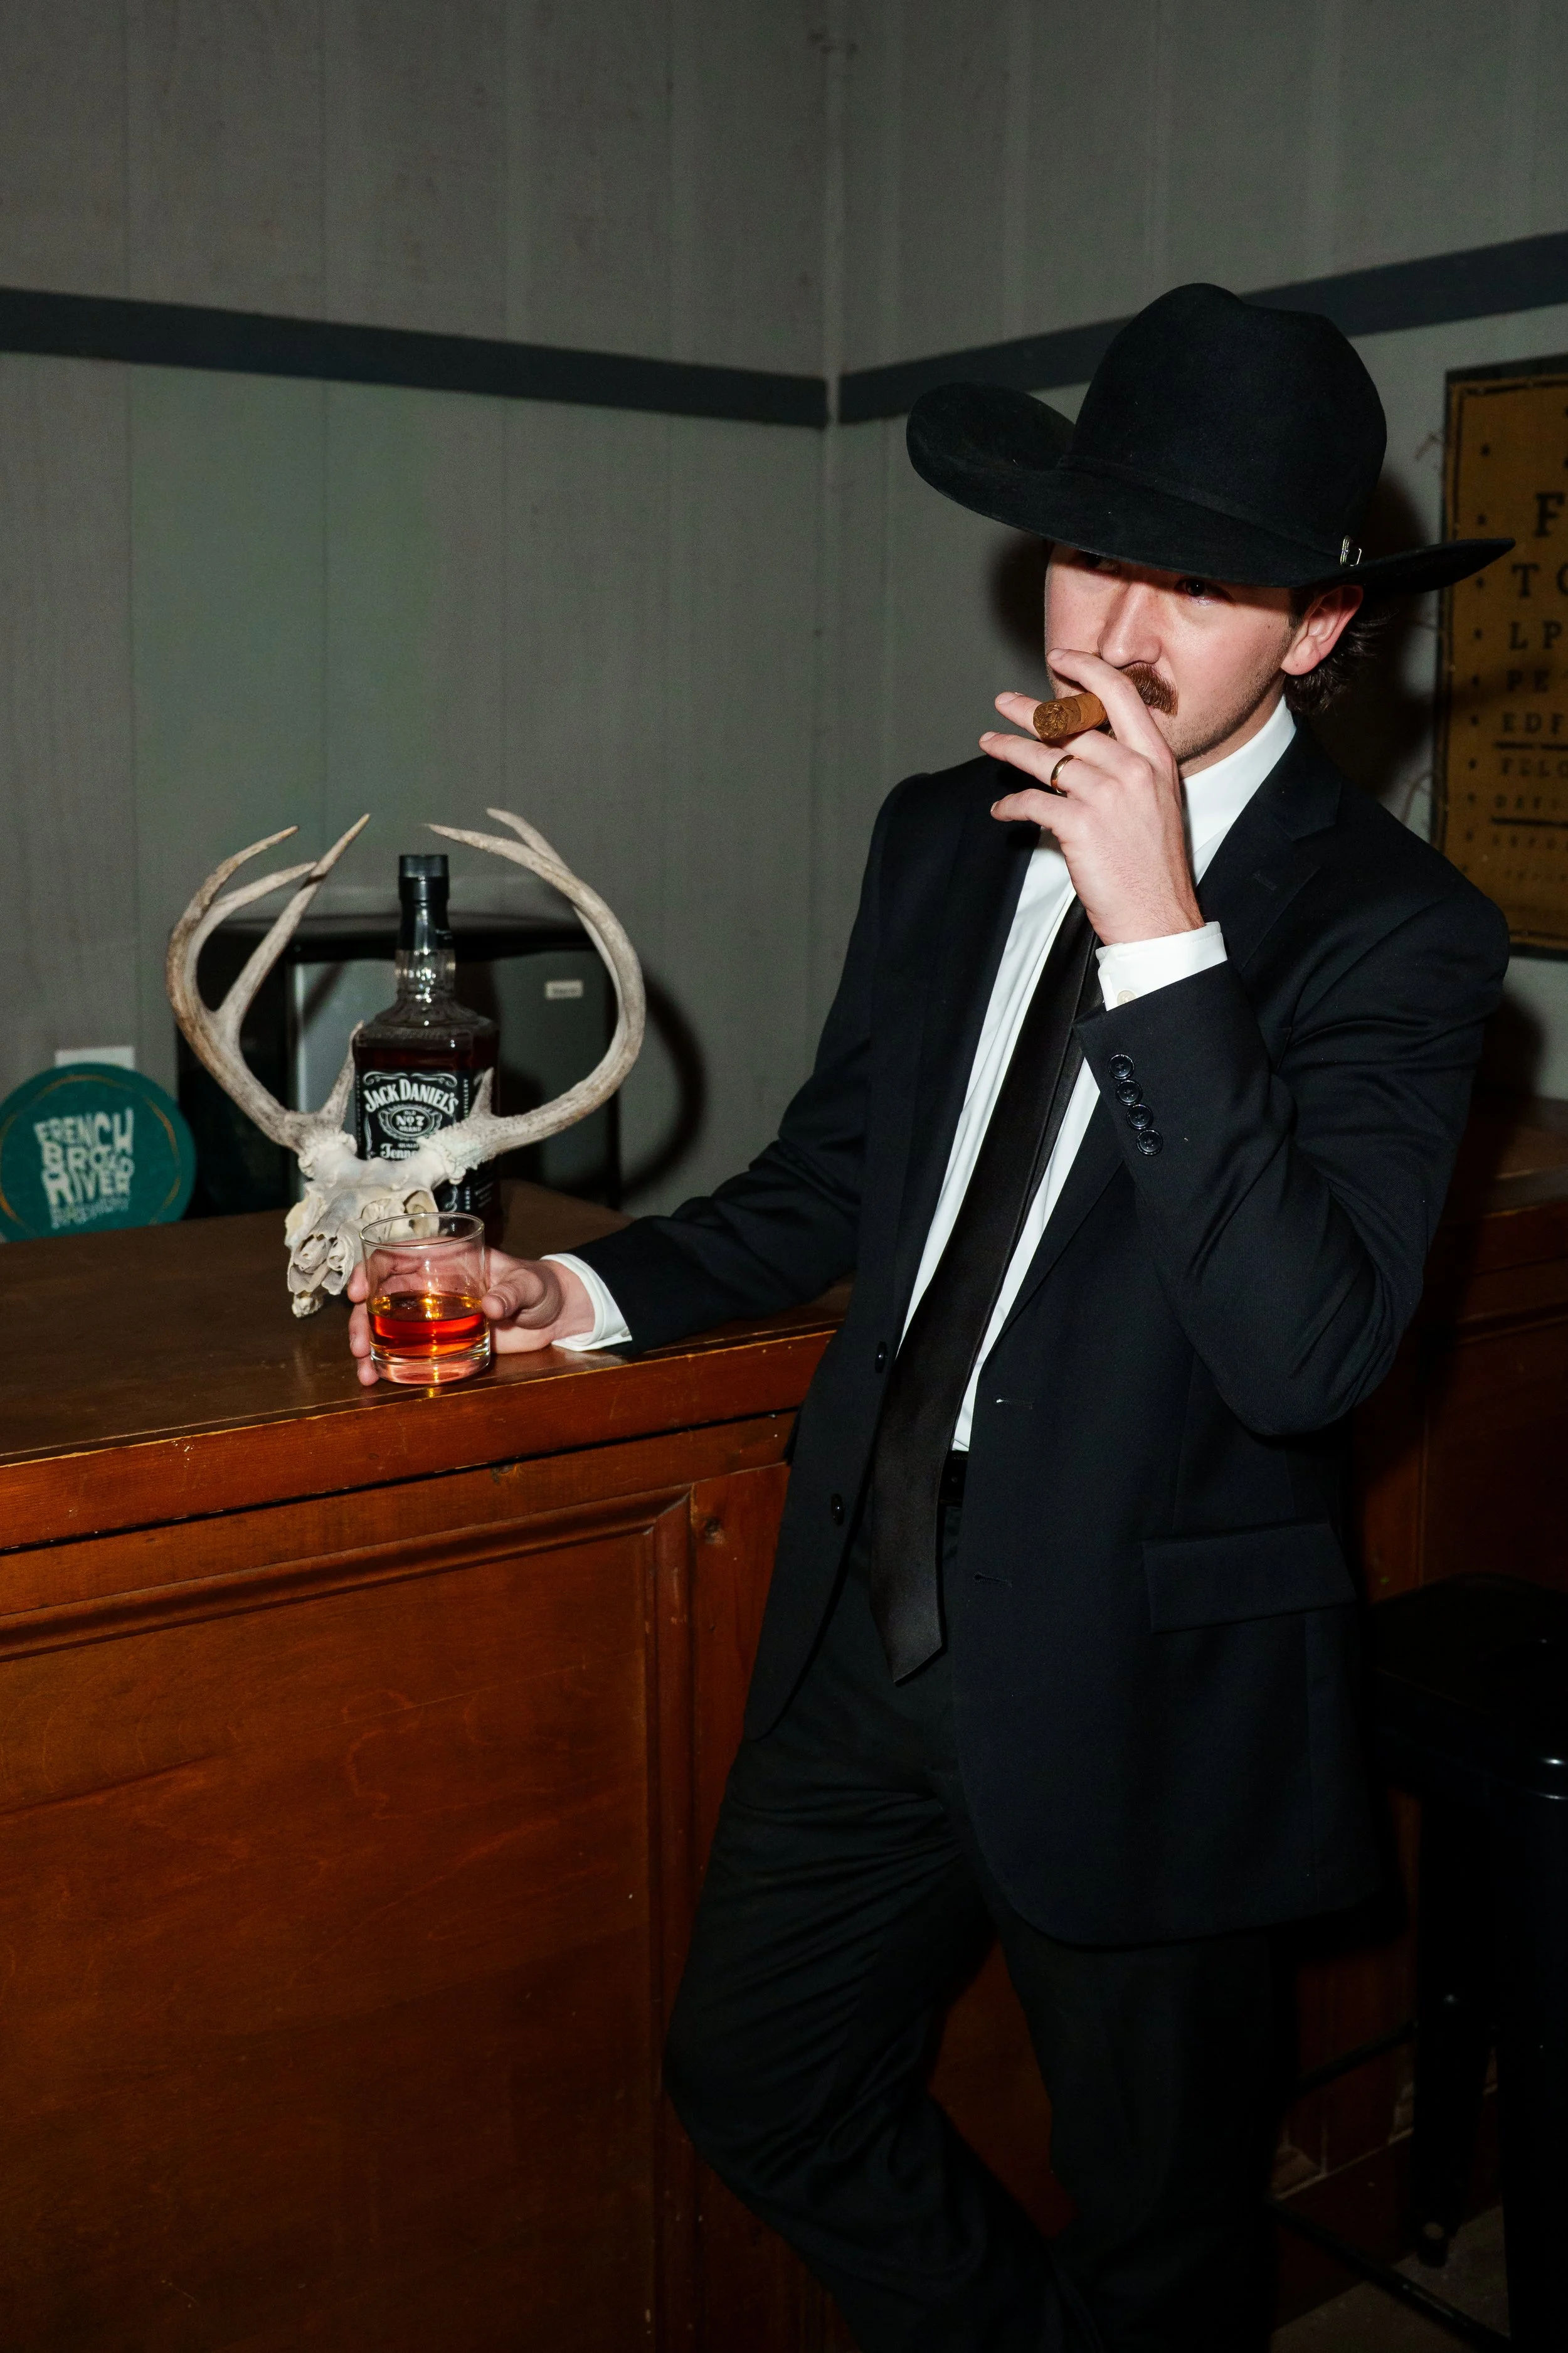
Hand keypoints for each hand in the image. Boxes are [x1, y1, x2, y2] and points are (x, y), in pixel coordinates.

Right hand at [346, 1247, 596, 1385]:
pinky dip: (389, 1363)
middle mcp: (433, 1286)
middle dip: (361, 1319)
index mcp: (447, 1260)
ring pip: (388, 1325)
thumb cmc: (541, 1287)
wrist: (556, 1316)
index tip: (357, 1292)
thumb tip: (492, 1305)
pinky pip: (408, 1349)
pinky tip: (378, 1378)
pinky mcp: (444, 1341)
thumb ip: (512, 1292)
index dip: (370, 1270)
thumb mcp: (529, 1285)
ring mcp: (435, 1315)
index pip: (397, 1256)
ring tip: (364, 1369)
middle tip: (358, 1344)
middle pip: (383, 1296)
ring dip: (368, 1344)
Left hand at [979, 649, 1202, 944]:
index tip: (1059, 660)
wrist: (1158, 914)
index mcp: (1156, 758)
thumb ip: (1131, 768)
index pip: (1119, 695)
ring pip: (1046, 759)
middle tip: (1003, 703)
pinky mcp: (1079, 825)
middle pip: (1071, 725)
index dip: (1085, 670)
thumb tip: (1091, 743)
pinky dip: (1011, 805)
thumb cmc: (1153, 865)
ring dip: (1010, 750)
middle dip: (1029, 712)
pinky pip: (1032, 802)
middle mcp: (1133, 769)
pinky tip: (1002, 809)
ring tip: (988, 743)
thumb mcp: (1158, 802)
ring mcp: (1106, 796)